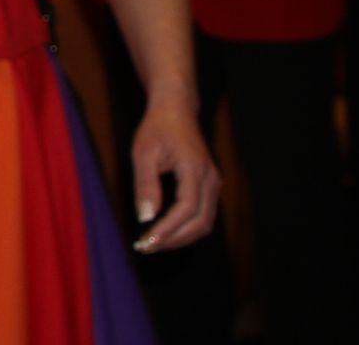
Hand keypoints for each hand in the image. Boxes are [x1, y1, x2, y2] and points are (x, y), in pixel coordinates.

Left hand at [129, 97, 219, 253]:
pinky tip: (165, 232)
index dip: (167, 230)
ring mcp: (214, 184)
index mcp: (195, 169)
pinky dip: (186, 228)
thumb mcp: (144, 153)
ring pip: (204, 223)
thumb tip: (145, 218)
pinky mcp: (210, 187)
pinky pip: (203, 215)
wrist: (176, 110)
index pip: (186, 209)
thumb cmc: (157, 129)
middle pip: (199, 223)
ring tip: (152, 243)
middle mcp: (211, 179)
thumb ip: (146, 185)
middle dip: (173, 240)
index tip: (146, 242)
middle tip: (145, 247)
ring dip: (180, 237)